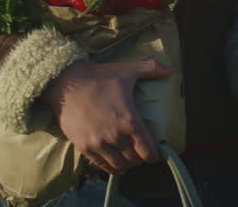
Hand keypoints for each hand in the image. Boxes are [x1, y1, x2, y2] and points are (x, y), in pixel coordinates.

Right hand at [41, 59, 172, 174]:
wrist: (66, 83)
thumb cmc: (99, 77)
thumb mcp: (127, 71)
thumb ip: (150, 70)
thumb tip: (170, 70)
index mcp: (130, 121)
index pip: (148, 150)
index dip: (153, 155)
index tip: (154, 154)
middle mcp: (116, 136)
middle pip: (135, 160)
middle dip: (140, 159)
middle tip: (139, 154)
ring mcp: (99, 143)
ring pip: (119, 166)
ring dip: (125, 164)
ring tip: (127, 159)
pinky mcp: (84, 147)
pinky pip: (100, 165)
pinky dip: (109, 166)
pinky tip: (112, 162)